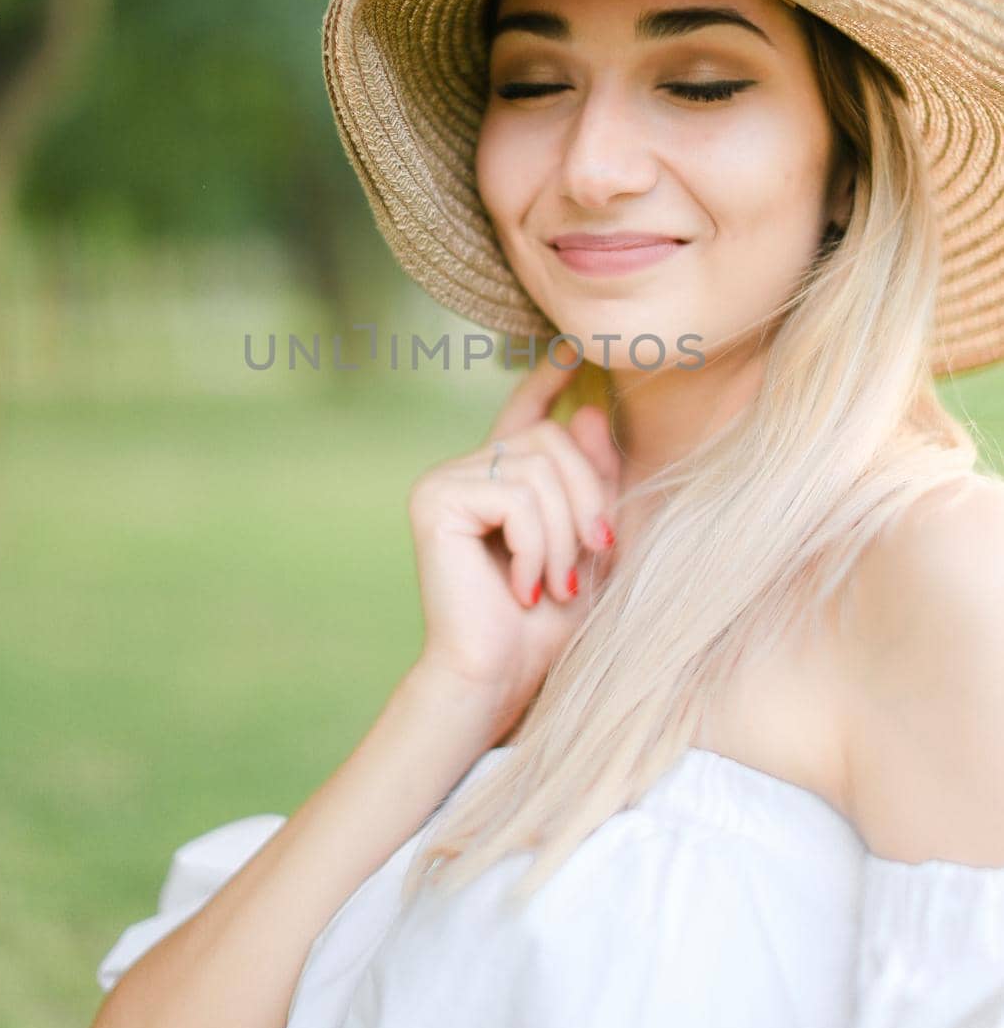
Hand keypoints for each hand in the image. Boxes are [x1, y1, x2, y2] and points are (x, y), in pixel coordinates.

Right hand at [407, 342, 622, 744]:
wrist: (497, 679)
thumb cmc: (544, 628)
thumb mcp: (588, 547)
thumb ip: (592, 484)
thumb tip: (587, 411)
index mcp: (502, 481)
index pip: (524, 414)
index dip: (548, 379)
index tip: (571, 347)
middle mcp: (468, 470)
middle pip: (551, 440)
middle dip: (586, 500)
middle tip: (591, 559)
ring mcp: (446, 481)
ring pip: (538, 468)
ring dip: (563, 535)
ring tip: (556, 586)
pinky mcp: (434, 500)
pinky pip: (514, 495)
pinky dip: (535, 545)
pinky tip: (523, 587)